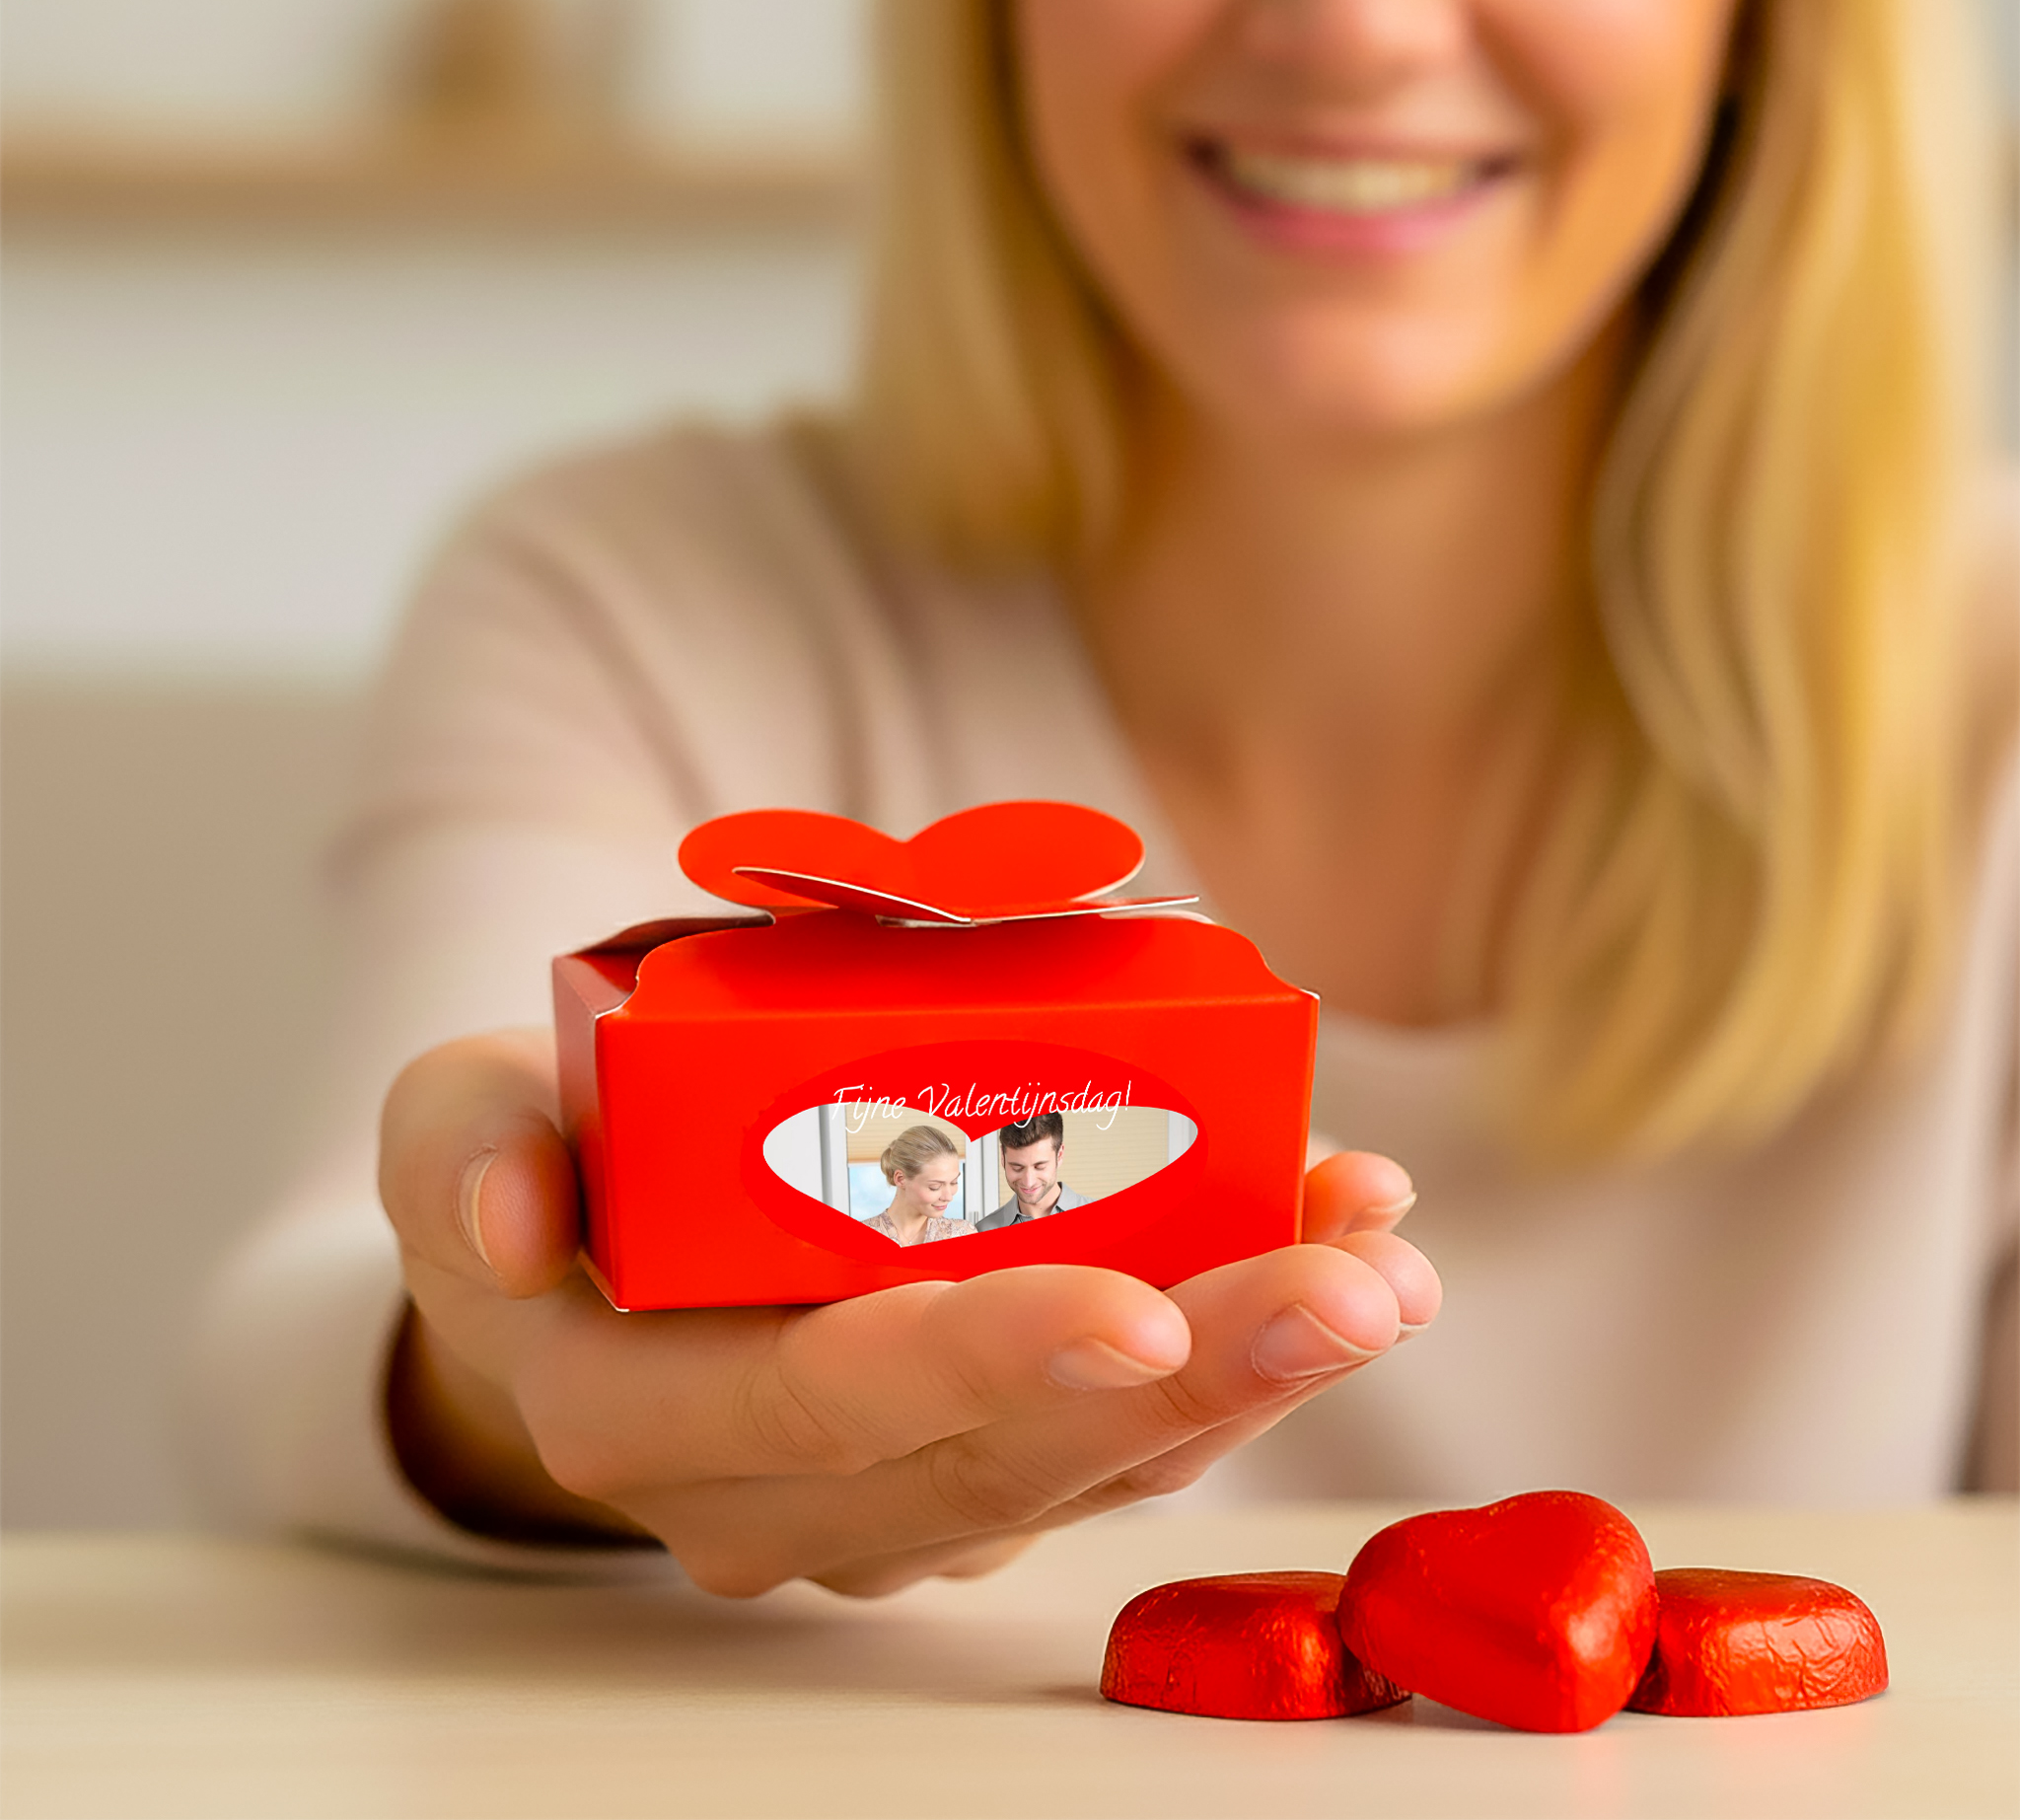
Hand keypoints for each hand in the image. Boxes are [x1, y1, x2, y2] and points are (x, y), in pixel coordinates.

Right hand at [380, 1029, 1438, 1595]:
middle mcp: (787, 1491)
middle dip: (1197, 1372)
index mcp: (648, 1408)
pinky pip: (1126, 1423)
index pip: (827, 1403)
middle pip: (1010, 1453)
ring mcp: (900, 1490)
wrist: (582, 1262)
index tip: (1134, 1303)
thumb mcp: (454, 1127)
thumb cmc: (540, 1177)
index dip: (981, 1359)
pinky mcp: (984, 1453)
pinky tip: (1343, 1243)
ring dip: (1258, 1370)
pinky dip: (1241, 1347)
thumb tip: (516, 1206)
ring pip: (1097, 1460)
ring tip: (1386, 1262)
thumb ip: (465, 1150)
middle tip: (1349, 1282)